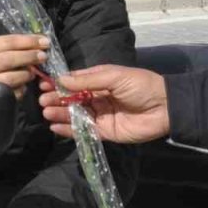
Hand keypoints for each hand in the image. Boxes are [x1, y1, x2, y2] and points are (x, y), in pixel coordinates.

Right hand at [0, 34, 49, 98]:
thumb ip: (13, 46)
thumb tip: (39, 43)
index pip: (9, 41)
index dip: (29, 41)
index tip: (45, 42)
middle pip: (9, 59)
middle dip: (29, 57)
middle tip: (43, 56)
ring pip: (10, 78)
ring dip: (26, 74)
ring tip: (32, 73)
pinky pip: (10, 93)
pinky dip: (20, 89)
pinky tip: (23, 85)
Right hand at [38, 65, 169, 143]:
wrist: (165, 108)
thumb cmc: (141, 85)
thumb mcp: (114, 76)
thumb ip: (88, 80)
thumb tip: (62, 80)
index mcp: (101, 81)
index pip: (75, 82)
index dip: (59, 84)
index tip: (43, 85)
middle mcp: (98, 98)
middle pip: (72, 99)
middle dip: (57, 99)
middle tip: (42, 101)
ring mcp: (100, 115)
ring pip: (75, 115)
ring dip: (60, 113)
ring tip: (46, 112)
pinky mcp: (105, 132)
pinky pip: (83, 131)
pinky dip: (68, 129)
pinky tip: (55, 126)